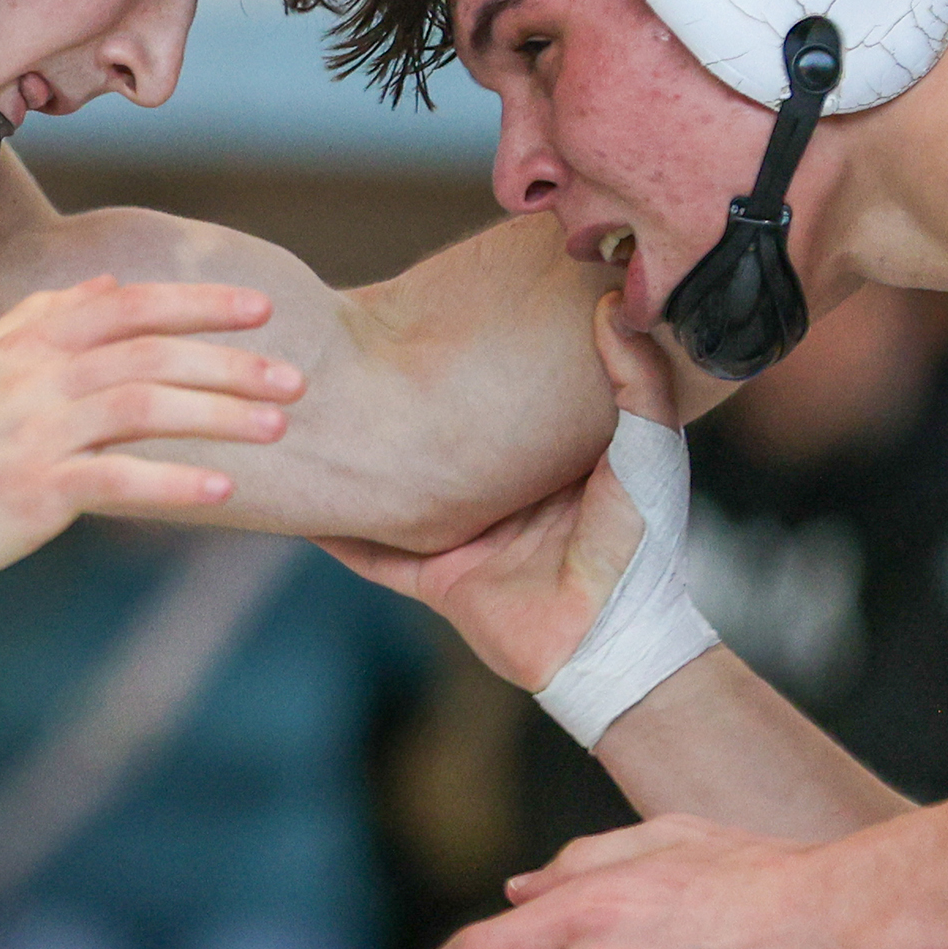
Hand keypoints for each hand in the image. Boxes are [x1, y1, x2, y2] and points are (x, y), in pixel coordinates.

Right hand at [0, 276, 300, 593]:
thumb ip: (41, 320)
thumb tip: (105, 287)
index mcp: (24, 339)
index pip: (127, 304)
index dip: (196, 303)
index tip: (259, 309)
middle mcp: (32, 375)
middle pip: (149, 353)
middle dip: (230, 363)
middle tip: (295, 379)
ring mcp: (32, 431)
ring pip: (143, 406)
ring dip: (217, 415)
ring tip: (276, 428)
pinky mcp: (31, 490)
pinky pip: (118, 479)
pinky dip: (174, 481)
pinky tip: (221, 489)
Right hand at [324, 298, 669, 688]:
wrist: (613, 640)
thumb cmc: (638, 543)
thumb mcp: (649, 446)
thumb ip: (638, 380)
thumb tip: (609, 308)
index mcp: (542, 461)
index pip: (495, 402)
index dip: (467, 365)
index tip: (435, 317)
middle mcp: (496, 497)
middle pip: (435, 445)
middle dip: (401, 408)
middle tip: (357, 354)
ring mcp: (462, 538)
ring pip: (396, 492)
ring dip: (360, 461)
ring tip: (309, 416)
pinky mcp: (435, 579)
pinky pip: (371, 551)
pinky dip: (334, 526)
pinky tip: (298, 495)